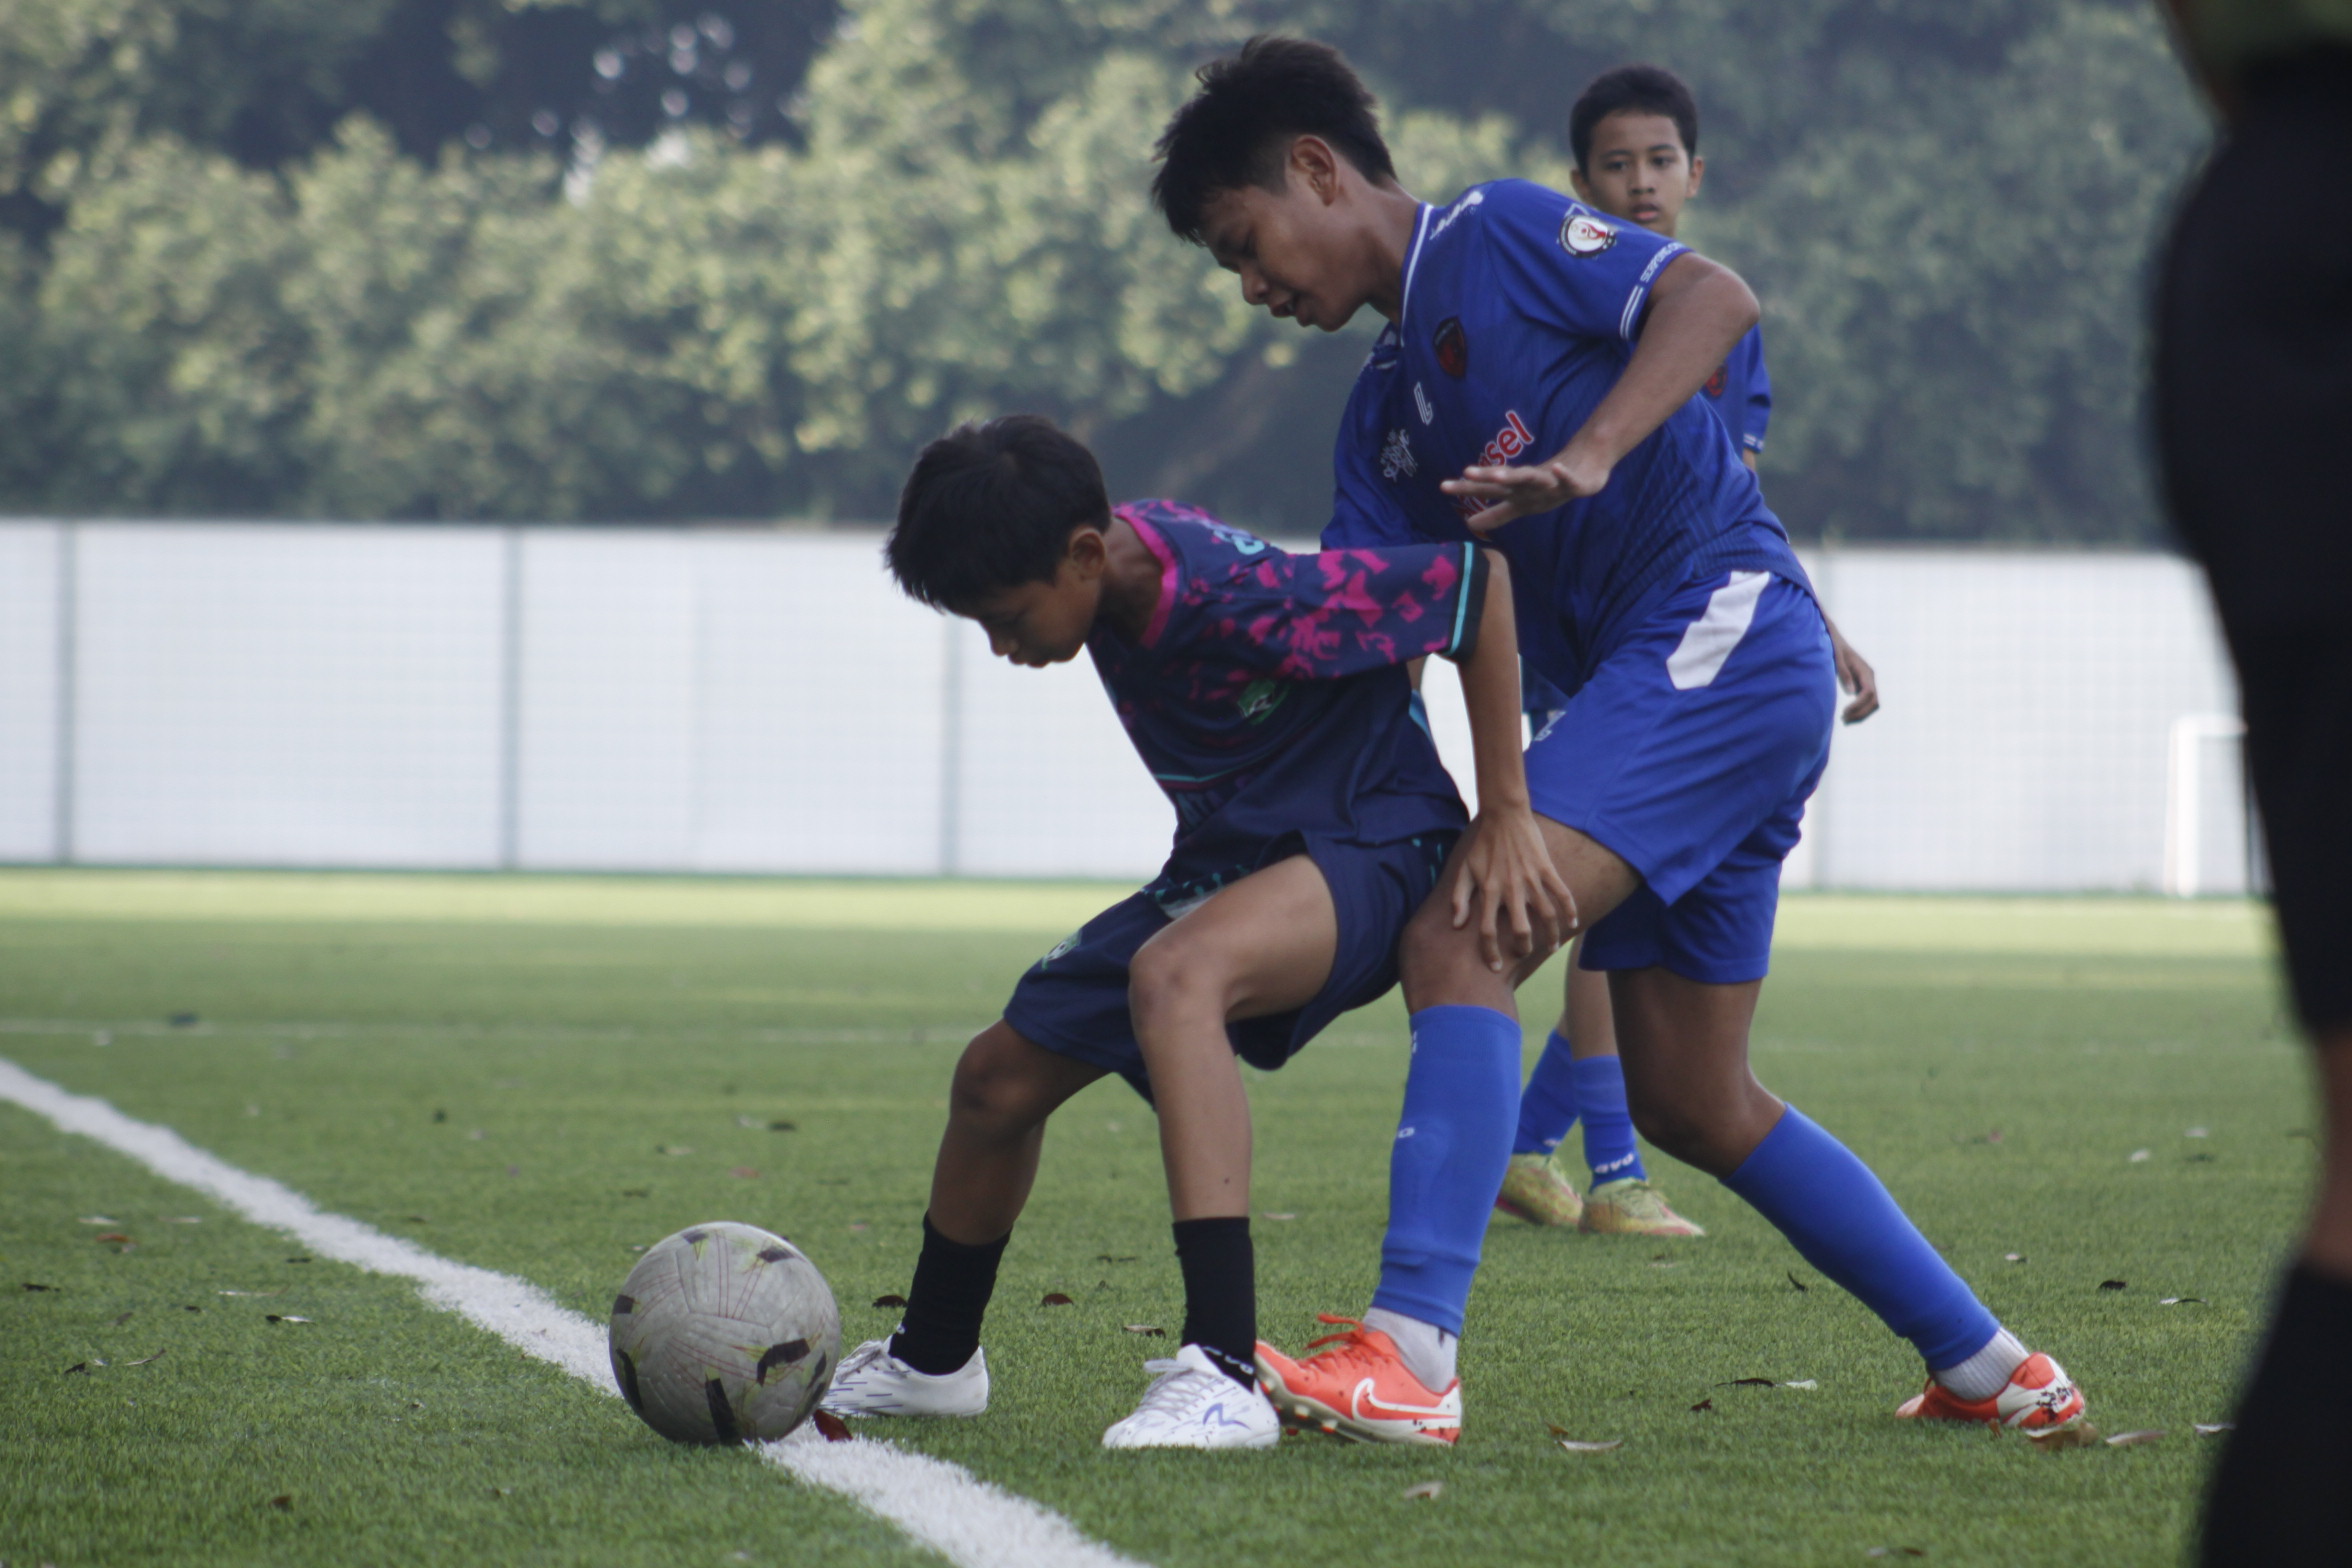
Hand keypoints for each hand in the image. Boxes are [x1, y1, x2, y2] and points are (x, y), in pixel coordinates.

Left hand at [1440, 442, 1612, 533]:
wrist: (1587, 469)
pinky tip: (1557, 468)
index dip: (1467, 488)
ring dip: (1516, 475)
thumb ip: (1496, 514)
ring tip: (1499, 474)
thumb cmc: (1548, 487)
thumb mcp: (1521, 505)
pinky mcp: (1573, 482)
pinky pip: (1568, 480)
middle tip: (1466, 472)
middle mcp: (1530, 484)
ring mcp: (1551, 482)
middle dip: (1486, 477)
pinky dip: (1562, 475)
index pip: (1488, 489)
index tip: (1443, 486)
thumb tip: (1470, 524)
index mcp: (1517, 490)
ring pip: (1531, 478)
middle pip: (1504, 480)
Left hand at [1449, 803, 1577, 972]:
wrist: (1504, 816)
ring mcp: (1531, 879)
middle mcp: (1511, 889)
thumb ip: (1458, 898)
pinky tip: (1574, 923)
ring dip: (1551, 935)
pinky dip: (1570, 910)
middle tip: (1525, 953)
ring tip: (1551, 948)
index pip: (1488, 932)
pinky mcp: (1547, 869)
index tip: (1495, 967)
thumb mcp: (1464, 870)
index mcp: (1488, 891)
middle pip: (1521, 930)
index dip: (1490, 953)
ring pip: (1546, 916)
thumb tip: (1457, 925)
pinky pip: (1562, 893)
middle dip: (1524, 948)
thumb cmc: (1482, 845)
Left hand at [1826, 619, 1878, 723]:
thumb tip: (1852, 693)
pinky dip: (1859, 710)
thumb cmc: (1834, 647)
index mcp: (1865, 671)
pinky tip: (1847, 715)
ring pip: (1872, 703)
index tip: (1844, 712)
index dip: (1859, 705)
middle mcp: (1870, 677)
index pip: (1869, 693)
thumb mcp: (1837, 658)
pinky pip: (1866, 701)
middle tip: (1844, 720)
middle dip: (1861, 713)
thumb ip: (1844, 673)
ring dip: (1861, 714)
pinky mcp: (1862, 685)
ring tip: (1845, 720)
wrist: (1835, 640)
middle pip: (1874, 701)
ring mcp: (1867, 682)